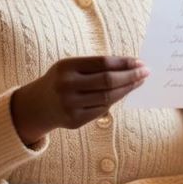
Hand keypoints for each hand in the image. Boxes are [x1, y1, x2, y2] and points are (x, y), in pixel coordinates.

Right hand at [11, 56, 148, 144]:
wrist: (36, 106)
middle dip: (131, 76)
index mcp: (66, 67)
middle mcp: (67, 85)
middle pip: (108, 81)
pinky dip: (114, 102)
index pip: (103, 62)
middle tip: (146, 73)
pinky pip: (102, 110)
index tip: (140, 62)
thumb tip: (130, 66)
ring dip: (127, 89)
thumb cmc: (61, 80)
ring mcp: (70, 105)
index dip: (124, 63)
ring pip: (108, 98)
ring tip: (138, 83)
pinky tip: (122, 94)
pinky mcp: (74, 121)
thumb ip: (95, 66)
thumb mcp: (71, 67)